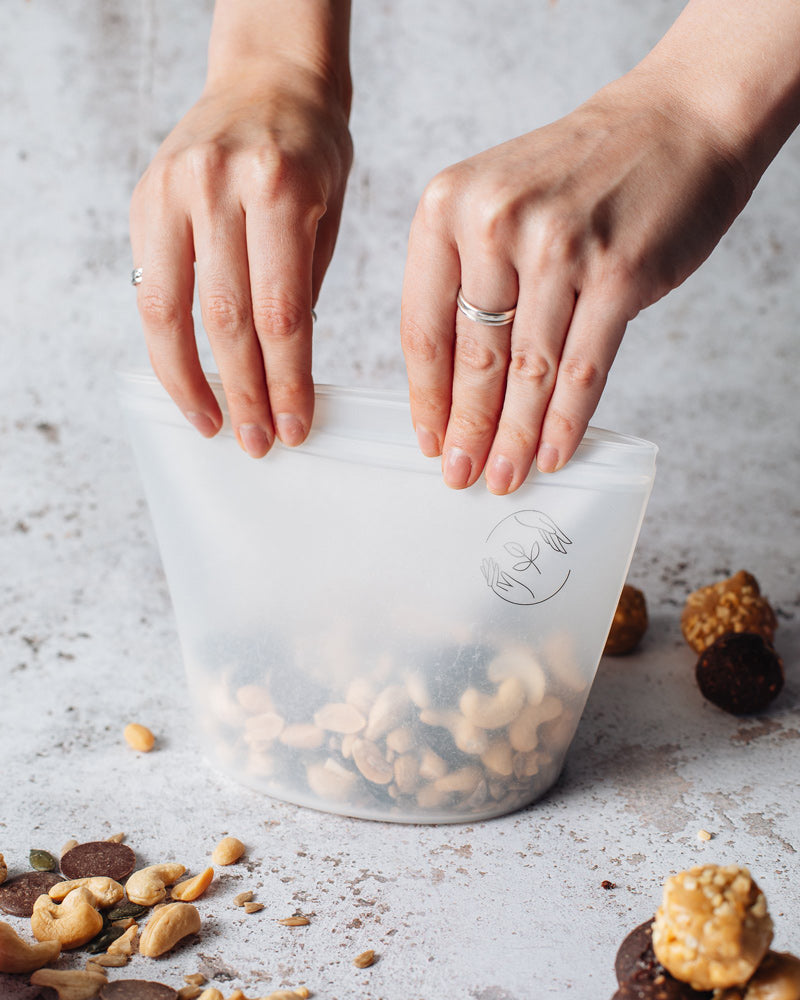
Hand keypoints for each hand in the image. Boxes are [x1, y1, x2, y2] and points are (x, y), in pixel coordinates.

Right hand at [130, 62, 351, 454]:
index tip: (295, 427)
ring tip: (214, 425)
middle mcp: (220, 186)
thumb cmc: (312, 151)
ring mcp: (174, 189)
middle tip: (258, 442)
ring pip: (174, 311)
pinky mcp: (146, 198)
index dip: (286, 381)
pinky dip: (166, 342)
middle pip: (227, 319)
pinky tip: (186, 377)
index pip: (282, 312)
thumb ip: (301, 286)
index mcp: (281, 189)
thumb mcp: (330, 212)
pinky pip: (150, 287)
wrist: (270, 78)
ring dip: (194, 381)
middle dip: (245, 391)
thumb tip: (284, 375)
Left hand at [400, 67, 749, 492]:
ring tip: (505, 475)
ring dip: (515, 437)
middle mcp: (495, 221)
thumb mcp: (496, 201)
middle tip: (461, 475)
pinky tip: (553, 452)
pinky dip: (566, 419)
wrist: (674, 122)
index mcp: (447, 205)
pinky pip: (583, 368)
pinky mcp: (617, 272)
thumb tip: (459, 384)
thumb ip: (469, 276)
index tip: (428, 438)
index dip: (426, 395)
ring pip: (528, 371)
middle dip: (468, 427)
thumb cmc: (579, 173)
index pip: (424, 325)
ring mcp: (559, 246)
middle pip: (474, 356)